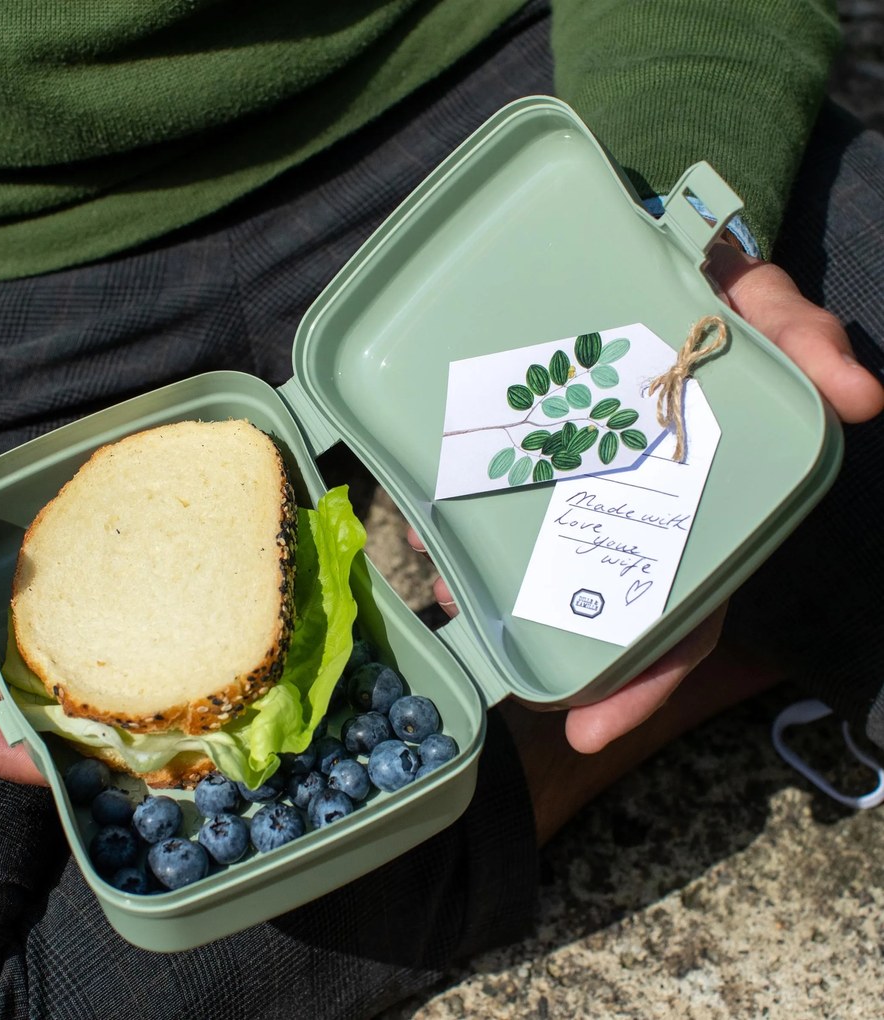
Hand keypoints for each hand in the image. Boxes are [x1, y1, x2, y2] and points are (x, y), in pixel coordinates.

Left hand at [412, 245, 883, 752]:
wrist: (646, 245)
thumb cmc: (716, 297)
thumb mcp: (767, 314)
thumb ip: (805, 344)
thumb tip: (859, 397)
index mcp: (691, 506)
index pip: (680, 614)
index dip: (644, 675)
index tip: (589, 728)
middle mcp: (630, 503)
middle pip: (588, 595)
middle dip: (539, 631)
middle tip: (487, 648)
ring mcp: (572, 474)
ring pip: (529, 548)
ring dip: (486, 577)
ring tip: (444, 588)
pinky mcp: (525, 437)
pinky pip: (487, 486)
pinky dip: (457, 505)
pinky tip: (425, 515)